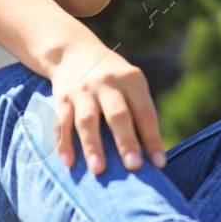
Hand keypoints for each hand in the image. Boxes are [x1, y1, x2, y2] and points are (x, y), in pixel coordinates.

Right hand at [47, 38, 165, 174]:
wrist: (73, 51)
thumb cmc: (113, 79)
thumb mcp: (131, 83)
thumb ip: (140, 112)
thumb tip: (153, 156)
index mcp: (131, 80)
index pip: (145, 113)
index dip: (153, 139)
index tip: (159, 164)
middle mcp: (107, 83)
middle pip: (118, 115)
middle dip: (126, 142)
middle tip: (134, 167)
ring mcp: (83, 90)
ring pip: (87, 120)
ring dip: (92, 146)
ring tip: (98, 170)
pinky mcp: (62, 97)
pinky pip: (61, 122)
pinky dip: (64, 143)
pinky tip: (68, 162)